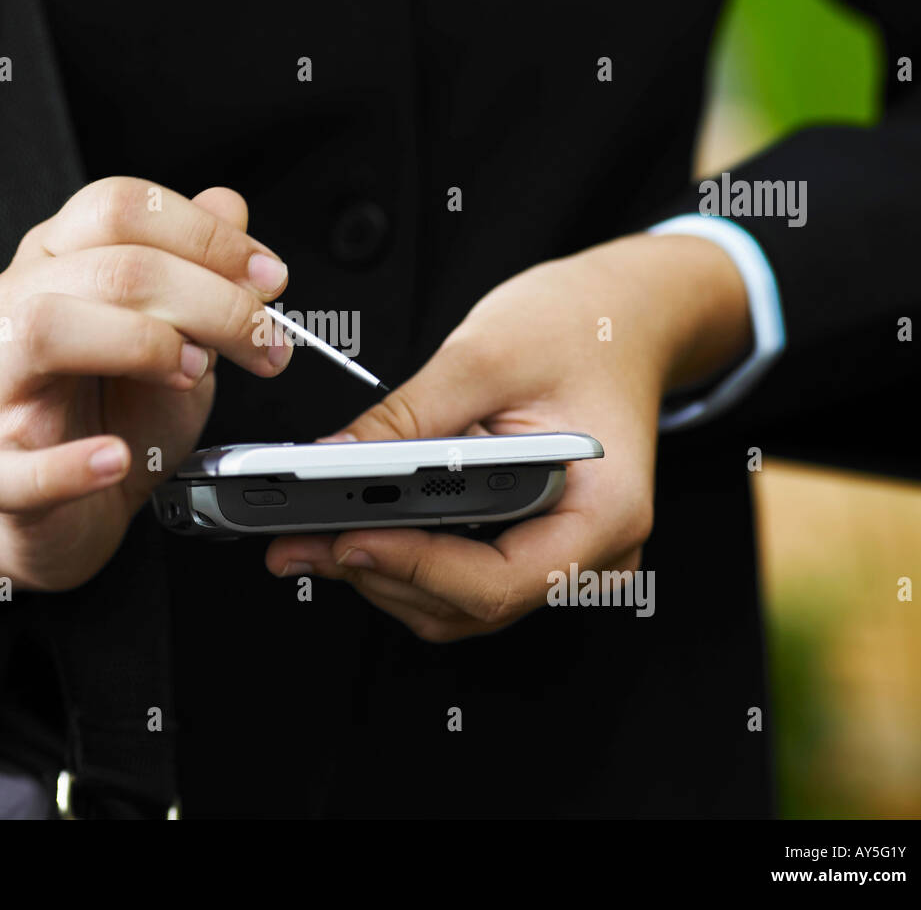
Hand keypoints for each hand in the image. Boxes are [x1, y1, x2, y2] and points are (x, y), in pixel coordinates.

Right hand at [0, 178, 291, 596]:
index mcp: (58, 260)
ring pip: (50, 328)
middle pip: (111, 267)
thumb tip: (227, 206)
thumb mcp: (177, 333)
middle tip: (264, 340)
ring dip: (144, 346)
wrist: (70, 506)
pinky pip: (20, 464)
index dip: (206, 237)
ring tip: (194, 376)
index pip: (121, 208)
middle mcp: (17, 307)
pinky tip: (117, 458)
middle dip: (212, 300)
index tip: (269, 279)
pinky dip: (74, 464)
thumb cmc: (116, 411)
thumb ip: (199, 271)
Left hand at [264, 233, 750, 640]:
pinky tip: (358, 526)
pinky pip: (463, 578)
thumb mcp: (486, 355)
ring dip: (382, 573)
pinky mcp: (535, 545)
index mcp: (603, 510)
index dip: (413, 568)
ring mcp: (565, 555)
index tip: (344, 540)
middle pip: (470, 602)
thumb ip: (407, 417)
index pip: (502, 581)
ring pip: (458, 603)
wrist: (623, 317)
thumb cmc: (580, 327)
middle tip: (297, 541)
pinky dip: (406, 559)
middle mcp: (593, 551)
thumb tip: (332, 461)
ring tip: (312, 534)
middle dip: (378, 572)